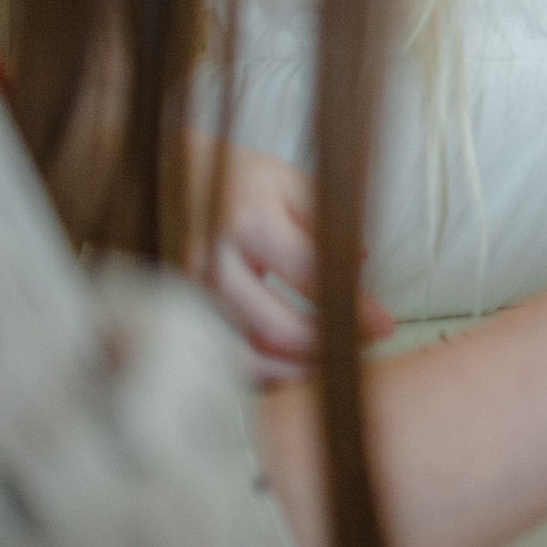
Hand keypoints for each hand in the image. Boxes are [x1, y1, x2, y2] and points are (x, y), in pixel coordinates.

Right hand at [185, 132, 392, 379]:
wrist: (162, 174)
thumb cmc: (237, 178)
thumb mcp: (287, 181)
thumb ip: (327, 219)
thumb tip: (362, 263)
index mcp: (250, 222)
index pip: (312, 275)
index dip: (352, 306)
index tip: (384, 325)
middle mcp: (214, 261)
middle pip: (273, 327)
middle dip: (322, 348)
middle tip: (357, 353)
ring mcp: (188, 291)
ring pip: (240, 353)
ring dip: (287, 371)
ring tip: (325, 370)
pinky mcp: (175, 309)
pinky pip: (216, 354)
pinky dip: (252, 371)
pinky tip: (283, 370)